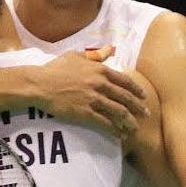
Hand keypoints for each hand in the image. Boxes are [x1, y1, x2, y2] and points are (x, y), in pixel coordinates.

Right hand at [31, 50, 148, 137]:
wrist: (40, 84)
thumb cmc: (54, 69)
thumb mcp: (75, 56)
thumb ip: (94, 55)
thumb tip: (108, 51)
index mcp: (99, 70)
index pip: (124, 80)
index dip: (136, 90)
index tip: (143, 96)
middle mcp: (100, 84)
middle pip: (125, 97)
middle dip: (138, 107)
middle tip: (146, 114)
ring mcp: (93, 99)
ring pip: (118, 112)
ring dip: (129, 121)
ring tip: (134, 128)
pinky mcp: (85, 113)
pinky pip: (104, 123)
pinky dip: (114, 130)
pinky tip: (119, 135)